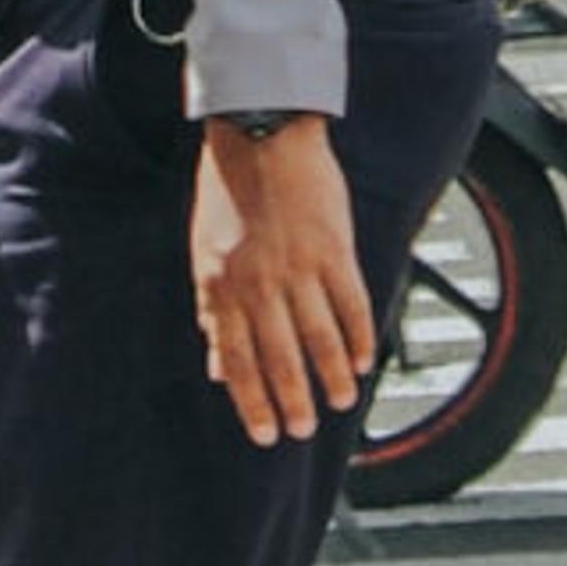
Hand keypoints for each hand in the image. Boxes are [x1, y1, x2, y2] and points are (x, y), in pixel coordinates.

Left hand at [189, 117, 371, 448]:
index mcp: (221, 286)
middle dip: (292, 401)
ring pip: (319, 337)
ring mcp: (298, 266)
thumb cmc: (228, 192)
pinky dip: (358, 336)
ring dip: (330, 377)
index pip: (236, 361)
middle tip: (302, 430)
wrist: (260, 131)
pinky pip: (350, 303)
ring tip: (338, 403)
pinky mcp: (334, 247)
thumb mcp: (205, 254)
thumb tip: (216, 368)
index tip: (266, 434)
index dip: (252, 402)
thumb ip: (213, 313)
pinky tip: (362, 361)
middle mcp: (258, 283)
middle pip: (279, 357)